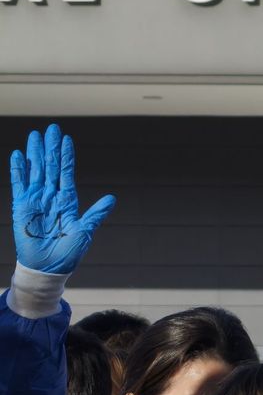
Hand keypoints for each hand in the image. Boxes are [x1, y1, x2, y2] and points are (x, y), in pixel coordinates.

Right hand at [9, 124, 114, 276]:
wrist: (48, 267)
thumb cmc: (68, 252)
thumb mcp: (85, 231)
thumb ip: (95, 214)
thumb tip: (112, 198)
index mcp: (68, 200)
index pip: (66, 173)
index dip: (66, 156)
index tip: (66, 138)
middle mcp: (51, 196)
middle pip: (51, 166)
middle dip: (51, 147)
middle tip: (51, 128)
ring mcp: (36, 200)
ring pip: (35, 171)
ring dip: (35, 153)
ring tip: (35, 136)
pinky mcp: (21, 207)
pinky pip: (19, 185)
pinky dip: (18, 170)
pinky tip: (18, 155)